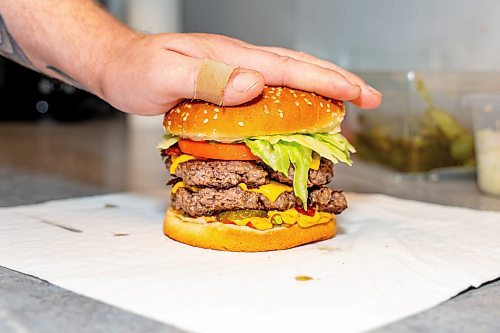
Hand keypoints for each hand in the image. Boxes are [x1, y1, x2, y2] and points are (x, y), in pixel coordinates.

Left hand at [101, 33, 381, 115]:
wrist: (119, 65)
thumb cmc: (136, 70)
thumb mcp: (164, 74)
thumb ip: (207, 79)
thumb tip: (254, 84)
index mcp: (231, 58)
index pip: (288, 68)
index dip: (327, 80)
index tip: (359, 93)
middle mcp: (239, 62)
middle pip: (299, 67)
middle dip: (338, 82)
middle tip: (371, 99)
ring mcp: (235, 71)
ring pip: (289, 77)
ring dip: (322, 90)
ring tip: (348, 106)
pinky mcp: (228, 84)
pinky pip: (271, 91)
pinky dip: (295, 99)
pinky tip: (300, 110)